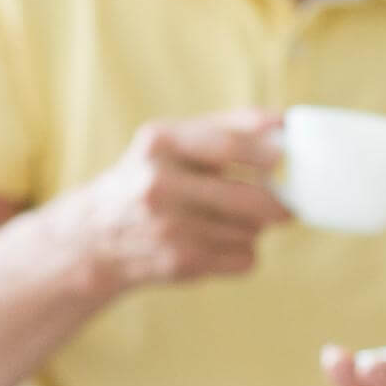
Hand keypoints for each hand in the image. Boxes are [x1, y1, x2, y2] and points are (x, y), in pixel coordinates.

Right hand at [71, 109, 289, 292]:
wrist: (96, 237)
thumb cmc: (152, 177)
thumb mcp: (174, 142)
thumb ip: (230, 127)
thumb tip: (286, 122)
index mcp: (160, 144)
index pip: (228, 147)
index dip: (267, 154)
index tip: (286, 160)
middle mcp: (158, 185)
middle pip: (247, 198)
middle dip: (280, 203)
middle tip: (289, 203)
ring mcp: (168, 228)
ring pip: (251, 231)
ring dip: (256, 227)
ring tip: (232, 219)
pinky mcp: (180, 262)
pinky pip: (243, 258)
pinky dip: (244, 252)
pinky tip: (219, 243)